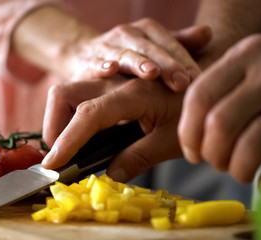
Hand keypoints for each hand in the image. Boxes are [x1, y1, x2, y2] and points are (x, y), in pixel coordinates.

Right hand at [41, 77, 183, 181]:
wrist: (208, 82)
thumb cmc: (195, 111)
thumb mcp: (172, 140)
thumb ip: (139, 157)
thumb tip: (110, 174)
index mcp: (133, 94)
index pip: (89, 115)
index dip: (68, 140)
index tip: (53, 165)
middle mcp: (116, 83)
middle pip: (66, 94)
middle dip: (54, 125)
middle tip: (60, 156)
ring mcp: (110, 83)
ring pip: (69, 93)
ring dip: (60, 121)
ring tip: (68, 149)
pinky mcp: (110, 88)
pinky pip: (81, 97)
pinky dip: (73, 117)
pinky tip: (83, 137)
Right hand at [65, 19, 205, 90]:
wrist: (84, 57)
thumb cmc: (128, 57)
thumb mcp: (155, 49)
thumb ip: (180, 43)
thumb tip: (208, 32)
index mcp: (148, 31)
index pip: (170, 44)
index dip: (184, 59)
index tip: (197, 77)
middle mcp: (128, 35)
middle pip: (151, 49)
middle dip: (167, 64)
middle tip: (182, 81)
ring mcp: (107, 47)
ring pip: (125, 55)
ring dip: (138, 63)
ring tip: (152, 73)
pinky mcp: (88, 63)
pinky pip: (95, 64)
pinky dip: (102, 66)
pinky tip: (110, 70)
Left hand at [178, 27, 260, 182]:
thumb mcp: (250, 58)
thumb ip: (219, 85)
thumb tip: (190, 136)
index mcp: (245, 56)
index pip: (199, 96)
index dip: (188, 132)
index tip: (191, 152)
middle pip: (220, 124)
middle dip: (211, 153)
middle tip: (216, 162)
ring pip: (250, 147)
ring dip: (237, 169)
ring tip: (239, 171)